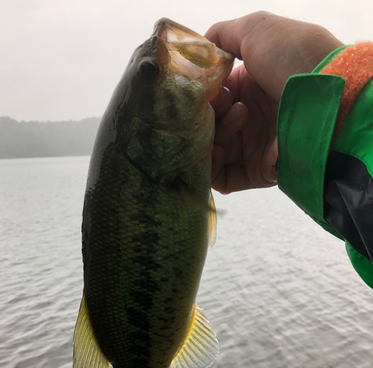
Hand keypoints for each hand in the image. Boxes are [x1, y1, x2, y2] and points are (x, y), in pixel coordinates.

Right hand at [205, 11, 342, 192]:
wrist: (326, 97)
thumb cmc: (294, 59)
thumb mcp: (257, 30)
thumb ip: (223, 35)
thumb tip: (201, 50)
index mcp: (250, 87)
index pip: (211, 97)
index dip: (204, 94)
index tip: (210, 88)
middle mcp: (250, 118)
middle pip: (208, 125)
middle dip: (206, 117)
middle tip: (226, 105)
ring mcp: (254, 146)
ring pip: (211, 151)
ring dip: (209, 140)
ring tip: (232, 124)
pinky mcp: (258, 172)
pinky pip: (222, 178)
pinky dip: (210, 169)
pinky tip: (216, 153)